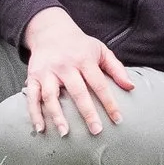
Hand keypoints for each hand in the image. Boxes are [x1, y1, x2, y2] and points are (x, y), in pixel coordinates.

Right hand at [22, 6, 134, 136]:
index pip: (99, 84)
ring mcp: (47, 72)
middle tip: (96, 131)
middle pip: (77, 92)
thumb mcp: (101, 50)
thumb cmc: (80, 45)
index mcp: (84, 60)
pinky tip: (40, 129)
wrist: (50, 31)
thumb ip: (116, 68)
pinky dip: (34, 114)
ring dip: (57, 116)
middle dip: (87, 113)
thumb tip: (131, 87)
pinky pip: (32, 97)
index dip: (109, 103)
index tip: (118, 120)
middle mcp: (65, 66)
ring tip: (65, 133)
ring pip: (51, 96)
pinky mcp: (32, 77)